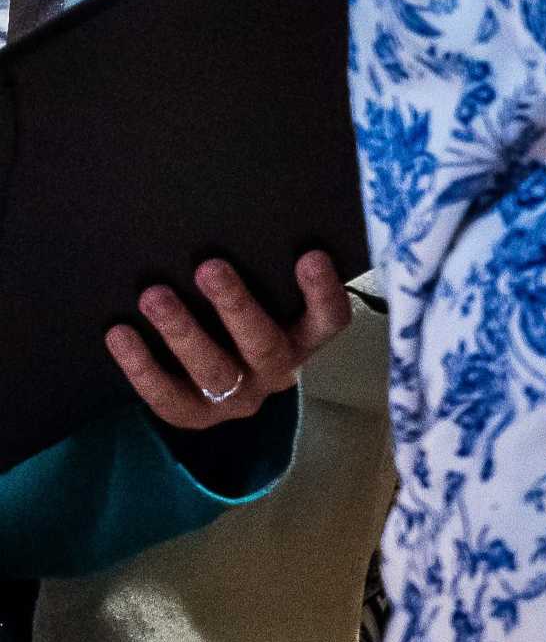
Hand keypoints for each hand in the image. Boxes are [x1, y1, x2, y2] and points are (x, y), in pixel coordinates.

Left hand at [109, 252, 350, 430]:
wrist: (216, 380)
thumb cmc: (241, 320)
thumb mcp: (266, 299)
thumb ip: (264, 275)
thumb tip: (234, 225)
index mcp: (304, 340)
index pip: (329, 320)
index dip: (322, 291)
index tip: (310, 255)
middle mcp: (277, 373)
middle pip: (264, 346)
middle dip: (235, 305)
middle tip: (208, 267)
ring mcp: (237, 399)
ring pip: (214, 372)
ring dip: (183, 331)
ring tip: (153, 296)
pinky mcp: (194, 415)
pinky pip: (166, 395)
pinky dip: (141, 364)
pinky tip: (120, 333)